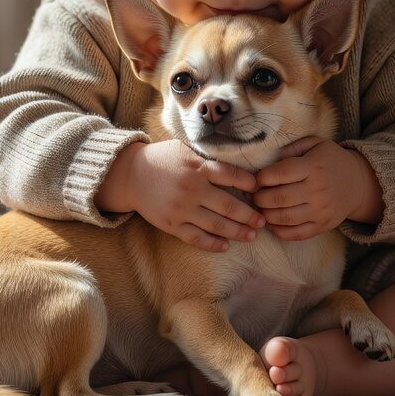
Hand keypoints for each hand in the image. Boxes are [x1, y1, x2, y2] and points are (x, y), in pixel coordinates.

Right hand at [100, 139, 266, 252]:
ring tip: (252, 236)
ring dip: (237, 232)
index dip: (248, 182)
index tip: (259, 188)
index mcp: (197, 167)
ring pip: (216, 225)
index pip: (230, 175)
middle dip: (249, 215)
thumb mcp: (185, 149)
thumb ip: (207, 156)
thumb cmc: (163, 159)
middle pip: (228, 205)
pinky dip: (212, 244)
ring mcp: (182, 209)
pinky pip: (196, 238)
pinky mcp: (172, 224)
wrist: (131, 175)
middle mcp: (192, 189)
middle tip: (263, 221)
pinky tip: (226, 246)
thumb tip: (237, 159)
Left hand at [253, 137, 381, 240]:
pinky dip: (279, 232)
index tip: (257, 179)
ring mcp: (321, 210)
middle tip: (255, 196)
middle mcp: (318, 189)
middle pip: (279, 198)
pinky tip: (272, 224)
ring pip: (285, 218)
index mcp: (314, 166)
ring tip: (261, 210)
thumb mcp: (316, 144)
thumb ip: (292, 148)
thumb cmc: (330, 161)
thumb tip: (271, 161)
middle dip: (260, 198)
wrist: (359, 183)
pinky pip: (297, 234)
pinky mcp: (323, 226)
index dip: (262, 177)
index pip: (280, 173)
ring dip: (266, 216)